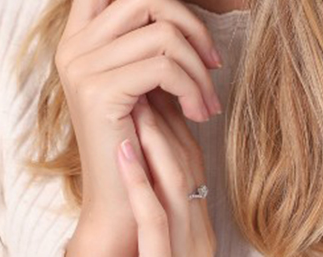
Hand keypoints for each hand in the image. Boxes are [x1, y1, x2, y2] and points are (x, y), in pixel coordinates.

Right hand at [54, 0, 223, 237]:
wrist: (122, 200)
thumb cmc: (142, 135)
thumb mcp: (143, 73)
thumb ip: (148, 31)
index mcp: (78, 35)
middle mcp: (72, 46)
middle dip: (191, 21)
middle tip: (213, 59)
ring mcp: (80, 67)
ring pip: (161, 31)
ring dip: (199, 65)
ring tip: (208, 96)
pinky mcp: (98, 91)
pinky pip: (163, 66)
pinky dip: (192, 86)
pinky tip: (199, 111)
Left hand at [117, 89, 216, 255]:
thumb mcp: (165, 237)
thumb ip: (160, 196)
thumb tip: (146, 138)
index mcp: (200, 227)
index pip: (191, 159)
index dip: (174, 118)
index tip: (151, 86)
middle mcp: (199, 236)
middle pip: (189, 163)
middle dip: (168, 119)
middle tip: (143, 82)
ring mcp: (186, 250)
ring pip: (177, 182)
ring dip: (157, 139)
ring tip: (135, 105)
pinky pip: (154, 220)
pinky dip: (139, 182)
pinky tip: (122, 151)